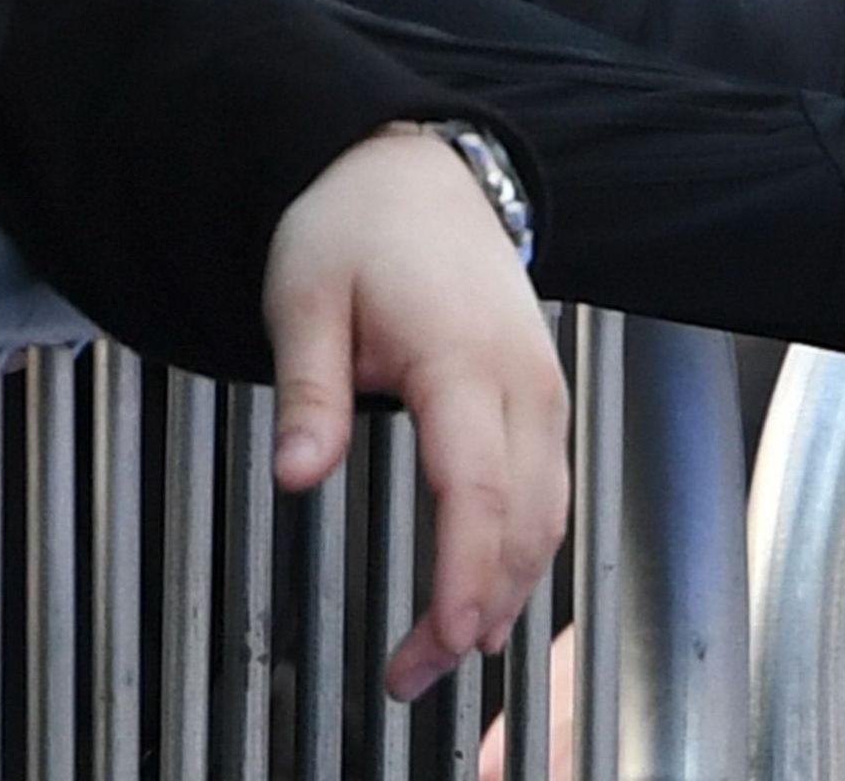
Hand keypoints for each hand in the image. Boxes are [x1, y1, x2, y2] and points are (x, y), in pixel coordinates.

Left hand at [265, 126, 564, 703]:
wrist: (417, 170)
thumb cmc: (355, 226)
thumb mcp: (303, 298)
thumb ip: (307, 393)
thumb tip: (296, 474)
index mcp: (459, 355)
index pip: (474, 488)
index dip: (462, 573)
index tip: (441, 638)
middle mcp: (520, 379)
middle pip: (519, 520)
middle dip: (474, 607)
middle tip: (413, 674)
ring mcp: (543, 388)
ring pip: (546, 515)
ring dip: (505, 591)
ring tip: (446, 656)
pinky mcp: (543, 395)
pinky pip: (549, 490)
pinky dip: (524, 551)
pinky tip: (489, 594)